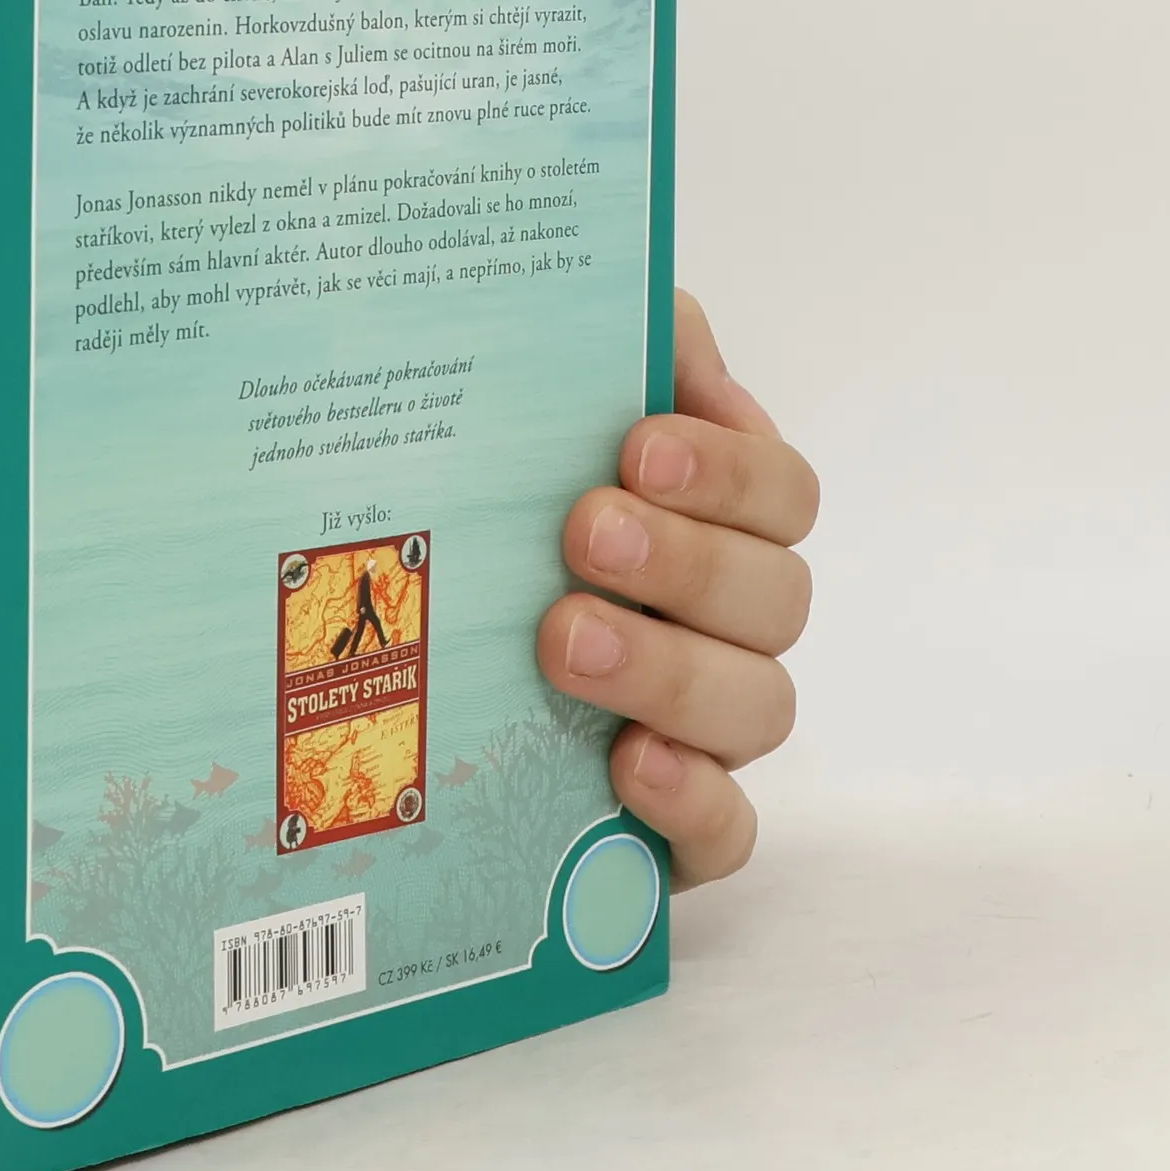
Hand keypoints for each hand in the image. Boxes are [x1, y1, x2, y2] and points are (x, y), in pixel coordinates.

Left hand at [537, 290, 817, 889]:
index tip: (637, 450)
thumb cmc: (491, 501)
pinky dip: (695, 803)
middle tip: (584, 535)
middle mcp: (726, 625)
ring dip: (671, 670)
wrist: (389, 627)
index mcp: (716, 522)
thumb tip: (660, 337)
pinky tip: (630, 765)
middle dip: (686, 561)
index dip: (729, 472)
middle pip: (775, 599)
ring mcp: (705, 728)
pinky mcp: (668, 823)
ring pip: (757, 708)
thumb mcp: (538, 395)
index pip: (780, 493)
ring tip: (565, 640)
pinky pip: (728, 833)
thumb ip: (619, 342)